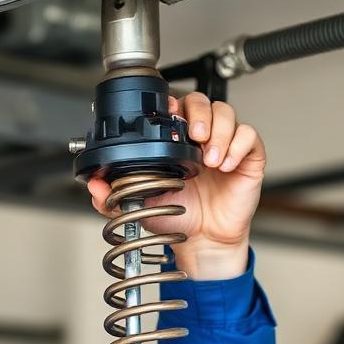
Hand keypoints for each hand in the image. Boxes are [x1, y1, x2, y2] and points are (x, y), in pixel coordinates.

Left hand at [87, 92, 266, 280]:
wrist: (202, 241)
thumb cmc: (177, 218)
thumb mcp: (141, 206)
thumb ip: (115, 197)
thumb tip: (94, 186)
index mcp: (176, 144)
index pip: (176, 108)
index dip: (173, 106)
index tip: (168, 115)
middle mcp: (201, 140)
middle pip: (204, 102)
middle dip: (199, 113)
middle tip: (194, 135)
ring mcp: (225, 146)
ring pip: (228, 114)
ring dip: (219, 131)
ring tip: (209, 158)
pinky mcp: (247, 158)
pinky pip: (250, 137)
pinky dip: (238, 146)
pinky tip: (225, 164)